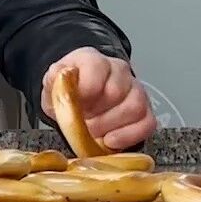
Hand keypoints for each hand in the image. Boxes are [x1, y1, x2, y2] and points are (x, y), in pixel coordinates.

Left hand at [41, 48, 156, 150]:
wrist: (78, 98)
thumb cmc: (68, 91)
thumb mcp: (52, 85)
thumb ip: (55, 80)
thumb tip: (62, 76)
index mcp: (94, 60)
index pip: (97, 68)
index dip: (85, 90)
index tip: (74, 105)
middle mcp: (119, 71)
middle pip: (116, 92)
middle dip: (95, 114)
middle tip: (82, 124)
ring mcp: (136, 90)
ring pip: (135, 107)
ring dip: (110, 126)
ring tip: (94, 133)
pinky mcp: (146, 111)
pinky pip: (147, 123)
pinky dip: (128, 136)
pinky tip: (110, 141)